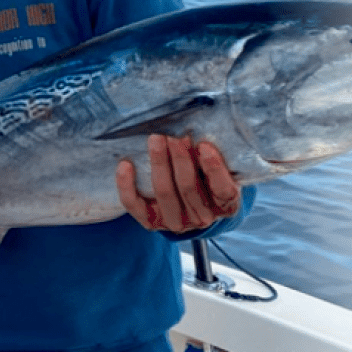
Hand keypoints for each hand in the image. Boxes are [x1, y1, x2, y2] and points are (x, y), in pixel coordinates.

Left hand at [117, 135, 242, 232]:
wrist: (193, 203)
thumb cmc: (208, 177)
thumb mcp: (220, 168)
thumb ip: (211, 155)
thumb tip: (197, 128)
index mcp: (225, 206)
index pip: (223, 191)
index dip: (213, 168)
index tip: (203, 145)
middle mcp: (203, 218)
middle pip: (189, 188)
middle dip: (180, 158)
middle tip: (172, 136)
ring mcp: (176, 222)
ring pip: (164, 193)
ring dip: (159, 163)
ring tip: (155, 139)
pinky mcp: (152, 222)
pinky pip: (135, 205)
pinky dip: (127, 185)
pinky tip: (125, 164)